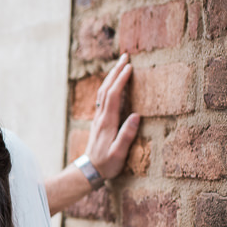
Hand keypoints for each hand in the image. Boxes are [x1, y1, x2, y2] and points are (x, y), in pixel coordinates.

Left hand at [85, 53, 139, 180]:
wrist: (89, 170)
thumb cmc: (107, 164)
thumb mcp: (119, 153)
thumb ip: (127, 135)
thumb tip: (136, 115)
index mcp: (108, 122)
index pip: (114, 96)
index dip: (121, 80)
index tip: (130, 67)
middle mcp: (101, 117)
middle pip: (106, 89)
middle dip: (115, 71)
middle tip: (125, 56)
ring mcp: (98, 118)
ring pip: (103, 92)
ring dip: (111, 76)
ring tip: (120, 64)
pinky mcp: (99, 121)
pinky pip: (103, 98)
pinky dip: (108, 86)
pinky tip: (112, 83)